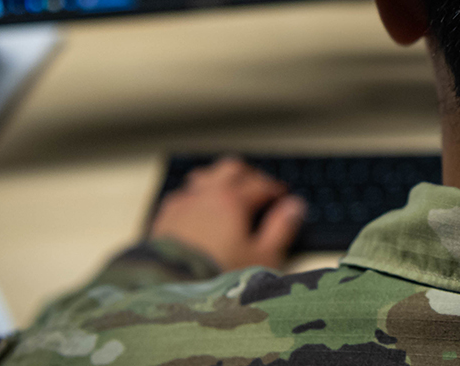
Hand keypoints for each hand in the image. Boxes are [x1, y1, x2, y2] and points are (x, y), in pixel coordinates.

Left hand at [149, 156, 306, 271]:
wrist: (171, 289)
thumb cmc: (218, 275)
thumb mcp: (263, 256)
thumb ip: (281, 228)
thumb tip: (295, 207)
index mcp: (233, 200)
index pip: (261, 184)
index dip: (275, 189)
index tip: (282, 195)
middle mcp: (206, 195)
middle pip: (232, 169)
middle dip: (249, 175)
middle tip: (259, 186)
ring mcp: (183, 204)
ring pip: (204, 177)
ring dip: (220, 179)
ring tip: (228, 191)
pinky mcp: (164, 218)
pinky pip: (183, 195)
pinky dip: (196, 196)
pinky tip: (199, 210)